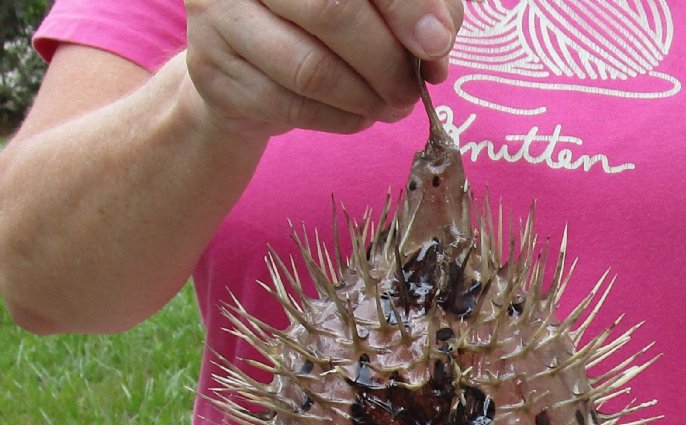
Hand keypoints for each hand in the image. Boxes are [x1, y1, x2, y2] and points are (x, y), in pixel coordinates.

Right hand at [183, 0, 463, 136]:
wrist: (240, 66)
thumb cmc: (315, 23)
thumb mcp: (368, 2)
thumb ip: (413, 7)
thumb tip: (438, 46)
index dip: (405, 4)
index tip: (437, 44)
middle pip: (333, 10)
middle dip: (388, 60)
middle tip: (411, 90)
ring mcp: (218, 17)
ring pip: (313, 69)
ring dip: (366, 99)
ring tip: (391, 106)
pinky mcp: (214, 74)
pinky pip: (294, 107)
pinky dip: (341, 119)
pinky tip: (359, 116)